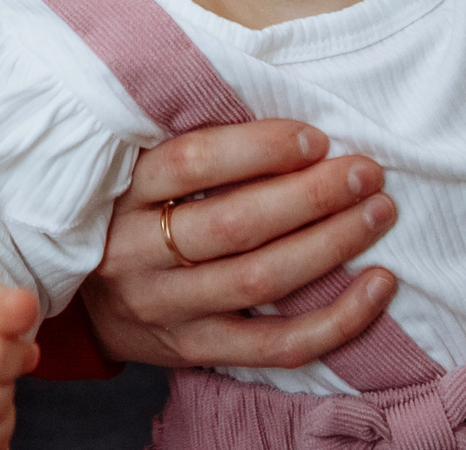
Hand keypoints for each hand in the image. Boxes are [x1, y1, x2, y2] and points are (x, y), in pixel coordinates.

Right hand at [82, 119, 397, 368]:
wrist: (86, 308)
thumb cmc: (132, 219)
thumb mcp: (136, 174)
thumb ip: (194, 146)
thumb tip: (286, 114)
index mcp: (123, 194)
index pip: (191, 162)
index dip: (259, 148)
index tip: (314, 138)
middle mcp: (137, 253)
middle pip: (234, 224)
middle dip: (311, 195)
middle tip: (365, 173)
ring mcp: (167, 310)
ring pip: (259, 281)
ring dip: (330, 246)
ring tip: (377, 213)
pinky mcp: (197, 351)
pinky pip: (276, 346)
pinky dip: (336, 320)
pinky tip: (378, 286)